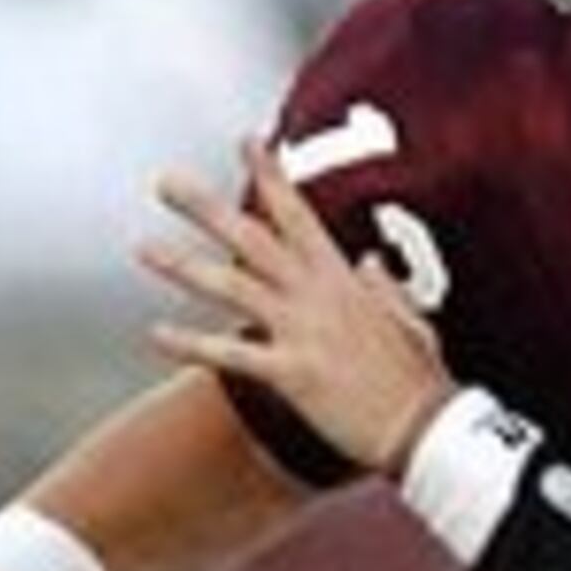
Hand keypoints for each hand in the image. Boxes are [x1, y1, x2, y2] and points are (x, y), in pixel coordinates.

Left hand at [142, 138, 457, 473]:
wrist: (425, 429)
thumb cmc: (421, 382)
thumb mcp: (410, 321)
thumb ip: (383, 290)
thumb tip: (368, 264)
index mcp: (343, 280)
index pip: (298, 215)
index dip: (270, 176)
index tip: (246, 142)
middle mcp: (316, 296)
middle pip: (252, 239)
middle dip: (206, 207)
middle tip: (166, 182)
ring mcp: (302, 331)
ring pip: (232, 287)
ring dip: (184, 266)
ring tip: (144, 249)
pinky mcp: (291, 372)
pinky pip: (230, 354)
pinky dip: (191, 343)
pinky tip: (156, 333)